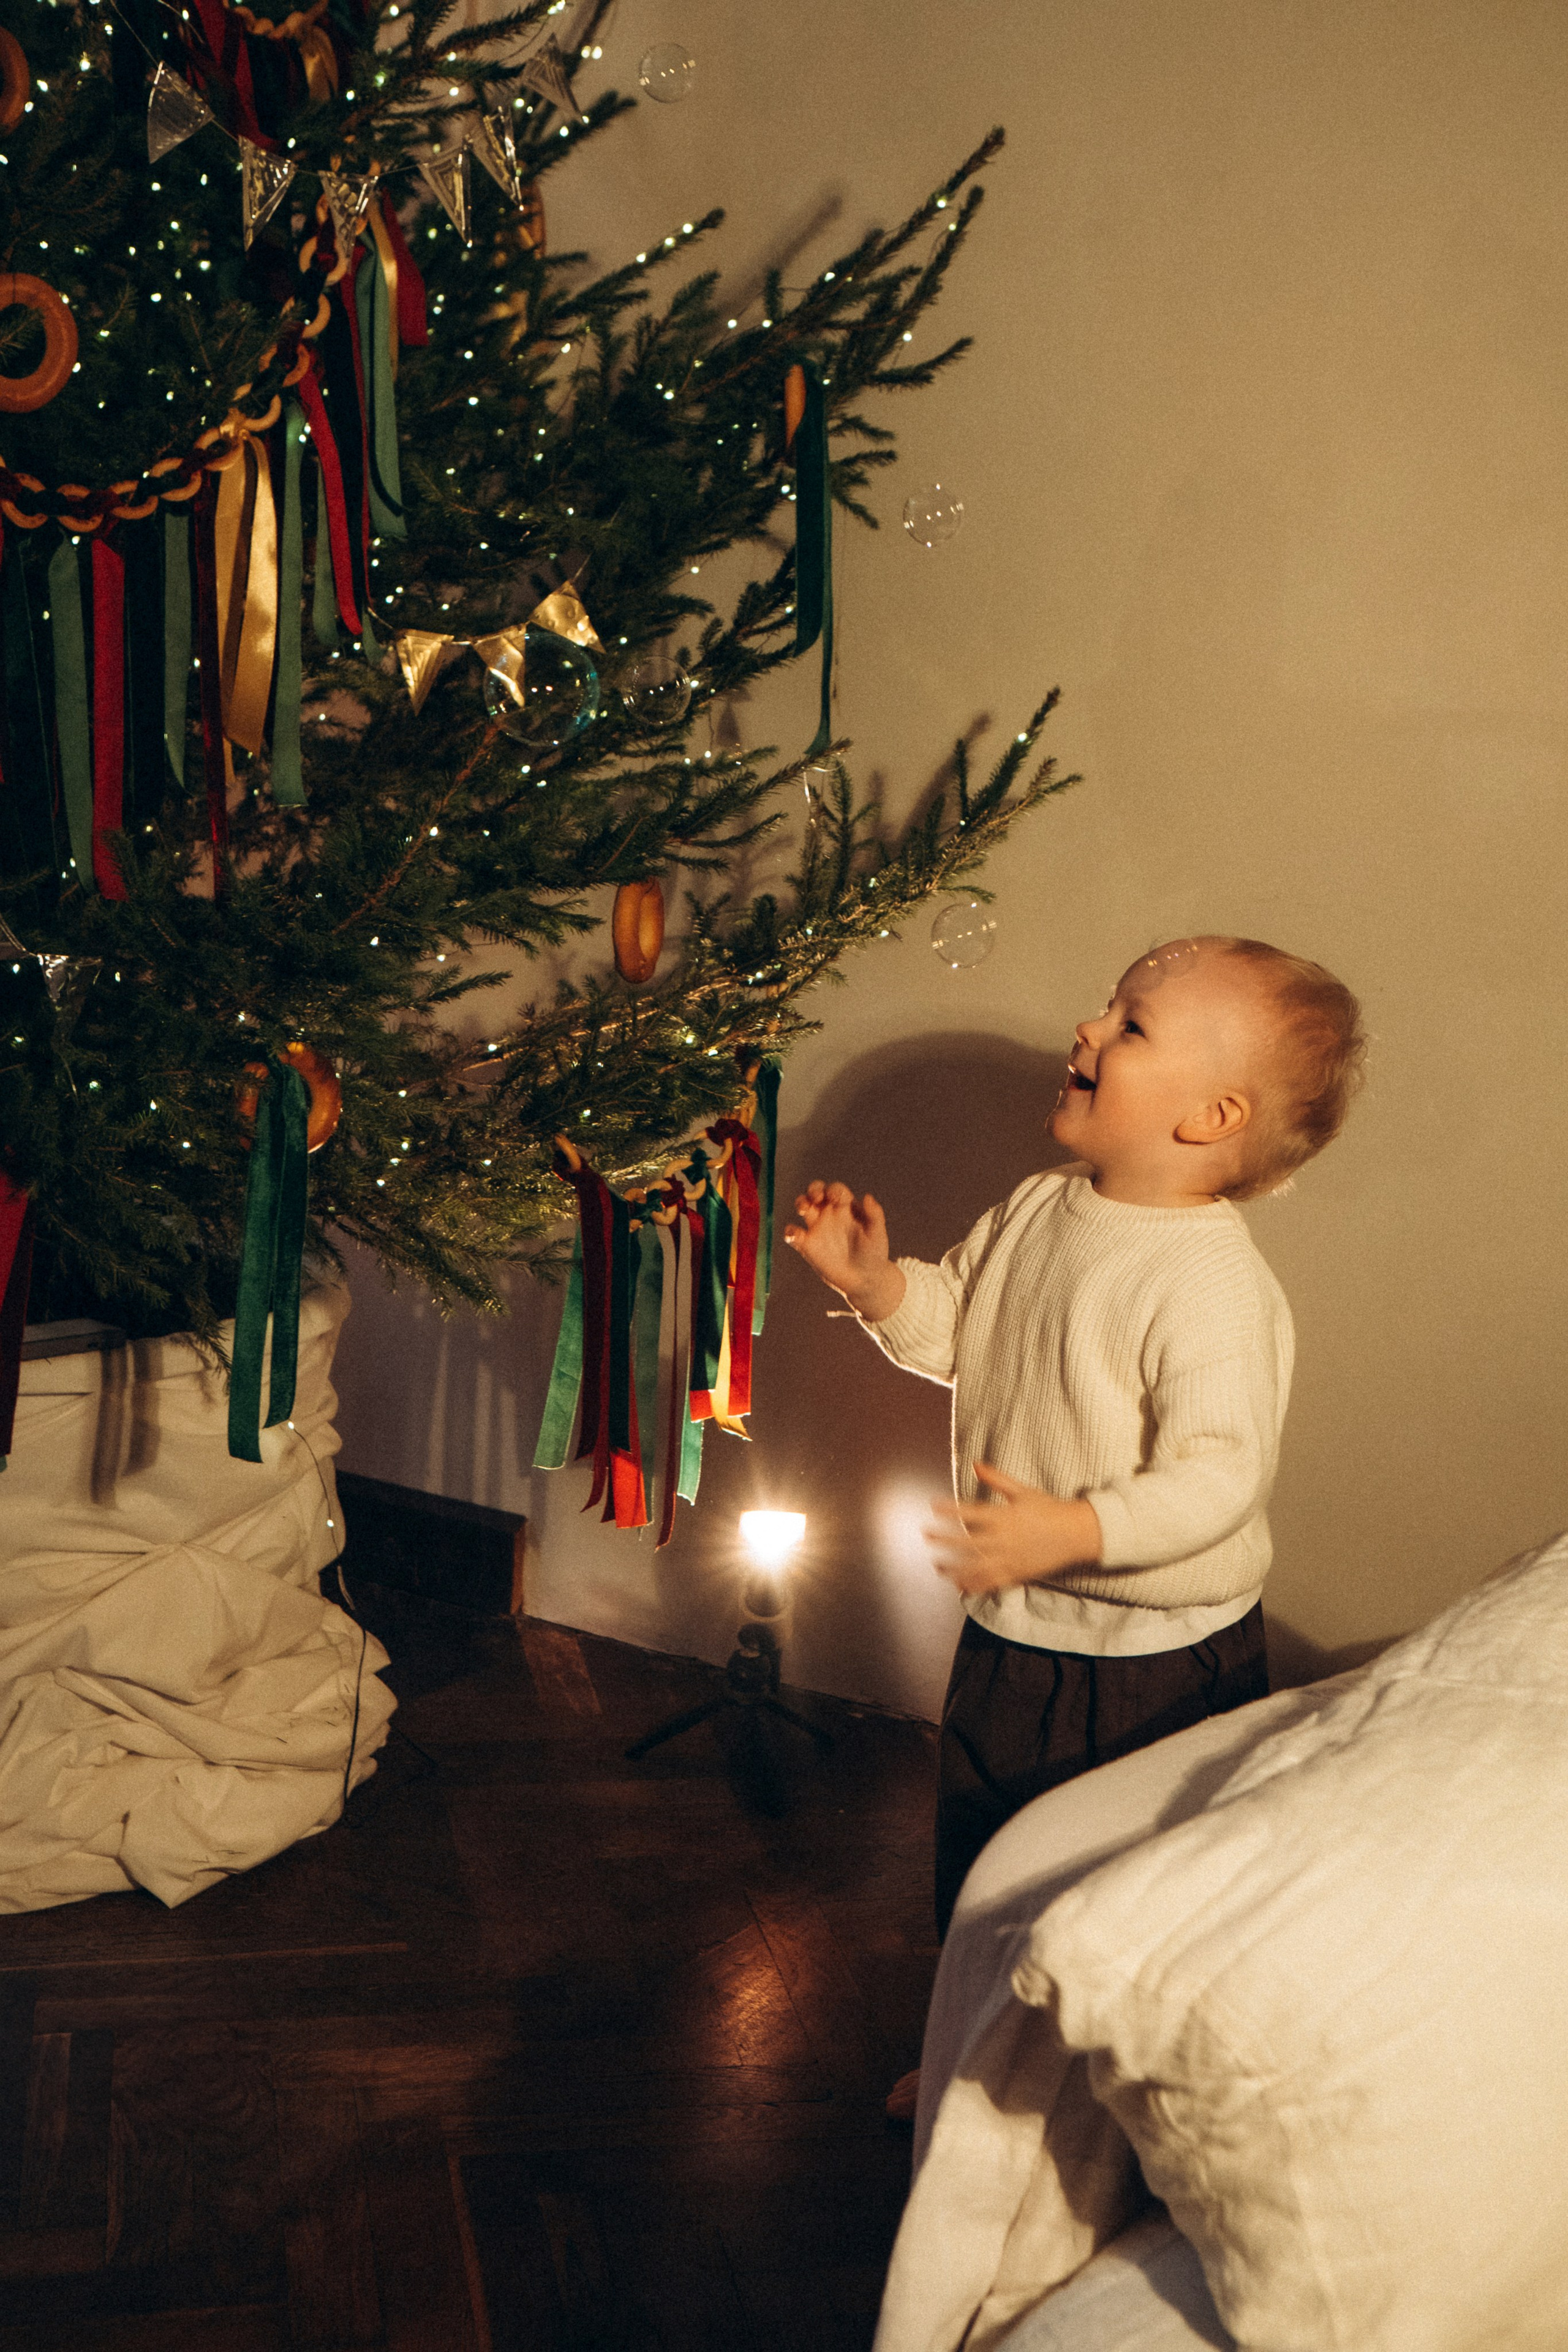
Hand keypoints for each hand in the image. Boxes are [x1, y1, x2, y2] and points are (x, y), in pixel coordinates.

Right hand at [783, 1180, 906, 1321]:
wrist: (863, 1280)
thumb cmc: (873, 1254)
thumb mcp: (877, 1234)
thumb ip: (875, 1215)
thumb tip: (867, 1196)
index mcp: (846, 1208)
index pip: (836, 1190)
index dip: (833, 1189)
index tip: (835, 1198)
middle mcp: (830, 1214)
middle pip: (816, 1192)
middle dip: (813, 1189)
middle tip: (815, 1197)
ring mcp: (817, 1228)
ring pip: (803, 1206)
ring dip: (800, 1202)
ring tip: (804, 1209)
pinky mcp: (807, 1245)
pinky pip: (793, 1234)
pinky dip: (790, 1232)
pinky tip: (796, 1235)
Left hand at [927, 1463, 1101, 1595]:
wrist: (1076, 1533)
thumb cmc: (1049, 1509)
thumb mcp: (1023, 1491)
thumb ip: (997, 1479)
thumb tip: (975, 1464)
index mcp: (1005, 1516)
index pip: (970, 1513)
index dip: (950, 1510)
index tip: (932, 1506)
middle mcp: (1004, 1539)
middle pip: (967, 1542)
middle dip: (944, 1539)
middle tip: (926, 1535)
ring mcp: (1010, 1559)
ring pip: (975, 1566)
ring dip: (954, 1567)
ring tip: (937, 1565)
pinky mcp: (1017, 1574)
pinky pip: (991, 1582)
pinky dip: (974, 1584)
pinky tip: (959, 1585)